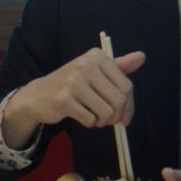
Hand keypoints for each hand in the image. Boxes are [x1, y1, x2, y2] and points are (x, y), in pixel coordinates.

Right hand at [3, 48, 145, 146]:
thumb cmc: (72, 84)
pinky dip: (90, 123)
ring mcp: (74, 81)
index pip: (127, 86)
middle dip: (116, 116)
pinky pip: (90, 119)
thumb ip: (119, 66)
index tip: (124, 116)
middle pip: (119, 100)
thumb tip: (142, 56)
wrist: (38, 95)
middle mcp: (86, 65)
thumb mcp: (95, 71)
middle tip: (108, 120)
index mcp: (97, 56)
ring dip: (103, 121)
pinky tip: (82, 117)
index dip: (129, 106)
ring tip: (94, 118)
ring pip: (106, 112)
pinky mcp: (64, 99)